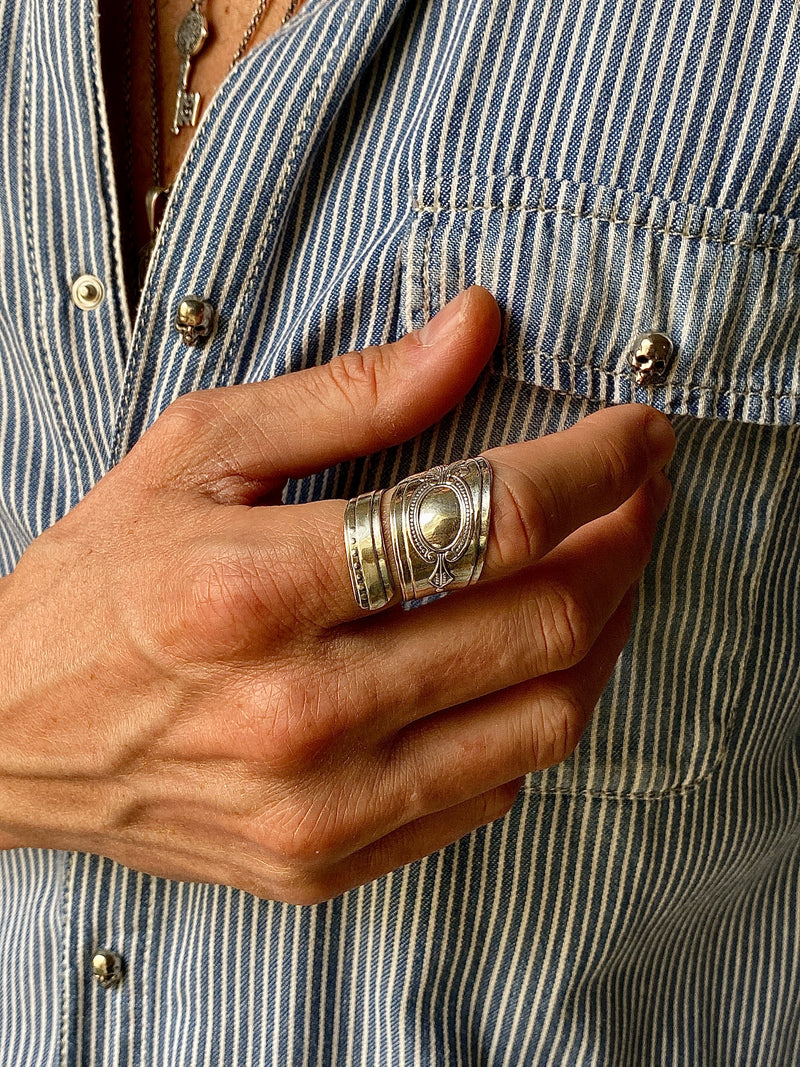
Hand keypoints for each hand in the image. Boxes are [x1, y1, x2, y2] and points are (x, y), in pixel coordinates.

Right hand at [0, 286, 673, 902]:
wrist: (8, 735)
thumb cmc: (96, 585)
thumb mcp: (198, 455)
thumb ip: (350, 396)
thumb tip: (475, 329)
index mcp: (258, 591)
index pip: (490, 520)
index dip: (596, 468)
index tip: (637, 439)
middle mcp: (298, 714)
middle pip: (541, 624)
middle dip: (624, 542)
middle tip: (637, 496)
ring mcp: (319, 806)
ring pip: (542, 720)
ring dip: (602, 632)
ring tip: (601, 573)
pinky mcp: (325, 862)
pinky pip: (490, 793)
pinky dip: (533, 714)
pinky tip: (520, 662)